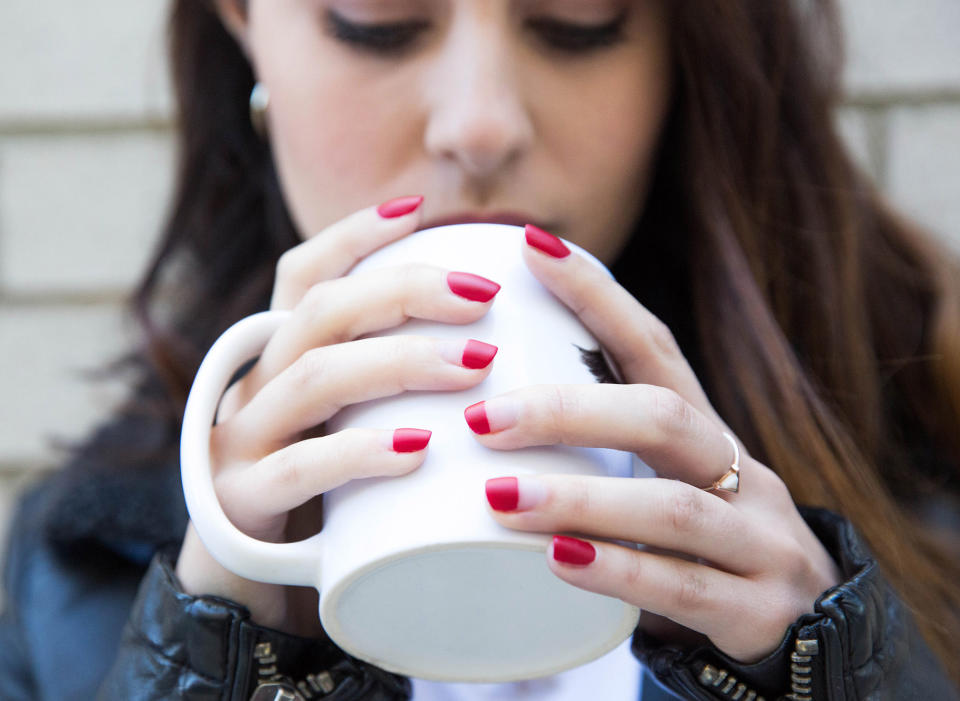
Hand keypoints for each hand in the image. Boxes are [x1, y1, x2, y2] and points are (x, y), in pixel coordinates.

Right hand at [176, 197, 501, 632]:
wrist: (240, 587)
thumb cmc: (320, 496)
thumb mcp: (349, 428)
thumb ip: (390, 388)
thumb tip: (491, 349)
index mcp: (283, 358)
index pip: (304, 273)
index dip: (354, 235)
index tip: (418, 209)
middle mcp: (257, 384)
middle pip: (322, 310)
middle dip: (405, 290)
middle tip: (483, 296)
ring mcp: (242, 440)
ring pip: (315, 376)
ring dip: (400, 362)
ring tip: (475, 366)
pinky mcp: (241, 501)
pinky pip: (299, 468)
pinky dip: (360, 452)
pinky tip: (418, 449)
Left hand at [468, 227, 841, 661]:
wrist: (811, 635)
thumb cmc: (703, 547)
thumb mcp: (664, 487)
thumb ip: (602, 458)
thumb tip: (485, 416)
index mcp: (707, 433)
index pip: (654, 347)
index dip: (597, 295)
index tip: (532, 248)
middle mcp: (741, 472)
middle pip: (663, 417)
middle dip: (571, 411)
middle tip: (485, 418)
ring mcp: (759, 540)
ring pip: (672, 506)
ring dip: (582, 497)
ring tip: (502, 497)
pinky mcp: (759, 609)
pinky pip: (684, 587)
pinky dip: (618, 571)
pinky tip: (558, 563)